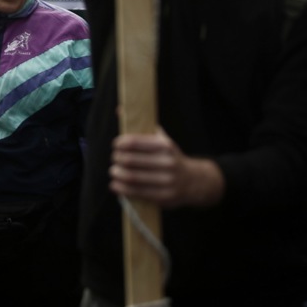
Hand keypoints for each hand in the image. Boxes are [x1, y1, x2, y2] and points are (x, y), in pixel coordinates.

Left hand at [109, 127, 223, 208]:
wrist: (193, 180)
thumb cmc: (171, 157)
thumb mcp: (162, 140)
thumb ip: (142, 127)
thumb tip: (120, 110)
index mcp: (165, 146)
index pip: (135, 142)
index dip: (121, 143)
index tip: (115, 145)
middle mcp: (167, 162)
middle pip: (131, 160)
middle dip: (118, 159)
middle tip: (114, 159)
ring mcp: (166, 181)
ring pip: (132, 177)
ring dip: (117, 174)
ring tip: (113, 171)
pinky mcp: (163, 196)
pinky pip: (137, 192)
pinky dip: (122, 188)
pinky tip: (115, 185)